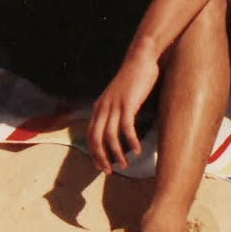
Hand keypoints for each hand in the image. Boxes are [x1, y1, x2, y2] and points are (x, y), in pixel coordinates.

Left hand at [87, 53, 159, 173]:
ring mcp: (115, 106)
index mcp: (98, 107)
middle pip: (96, 139)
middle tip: (109, 171)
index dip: (94, 153)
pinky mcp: (128, 104)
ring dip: (117, 154)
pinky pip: (127, 128)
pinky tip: (137, 150)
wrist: (140, 59)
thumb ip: (113, 110)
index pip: (90, 135)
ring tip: (125, 165)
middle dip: (101, 158)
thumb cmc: (132, 79)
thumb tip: (116, 126)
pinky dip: (131, 141)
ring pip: (110, 137)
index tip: (101, 166)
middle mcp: (103, 108)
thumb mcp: (117, 96)